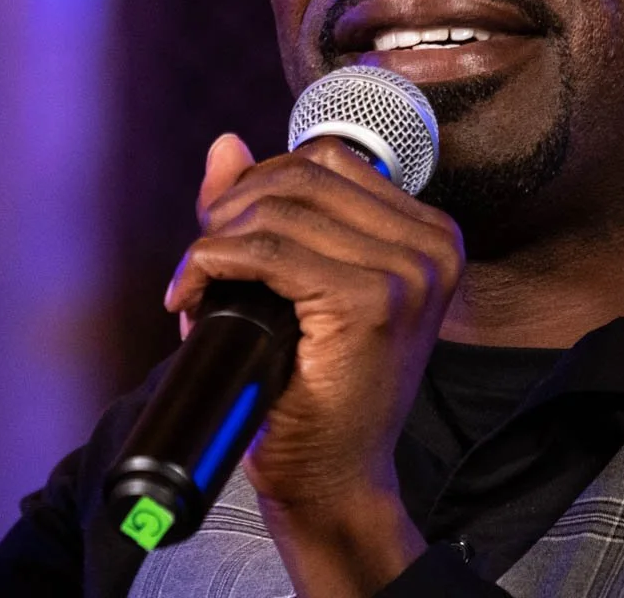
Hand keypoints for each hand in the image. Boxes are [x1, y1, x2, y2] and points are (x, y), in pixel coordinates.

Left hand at [165, 132, 464, 594]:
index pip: (328, 160)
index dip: (261, 182)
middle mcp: (431, 246)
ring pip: (277, 210)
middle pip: (301, 175)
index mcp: (429, 234)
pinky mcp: (369, 304)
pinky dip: (211, 263)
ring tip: (195, 283)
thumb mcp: (295, 283)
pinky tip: (192, 295)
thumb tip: (225, 144)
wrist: (332, 479)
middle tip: (201, 259)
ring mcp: (406, 274)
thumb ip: (264, 208)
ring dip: (215, 239)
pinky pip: (266, 251)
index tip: (224, 228)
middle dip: (232, 208)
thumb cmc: (317, 388)